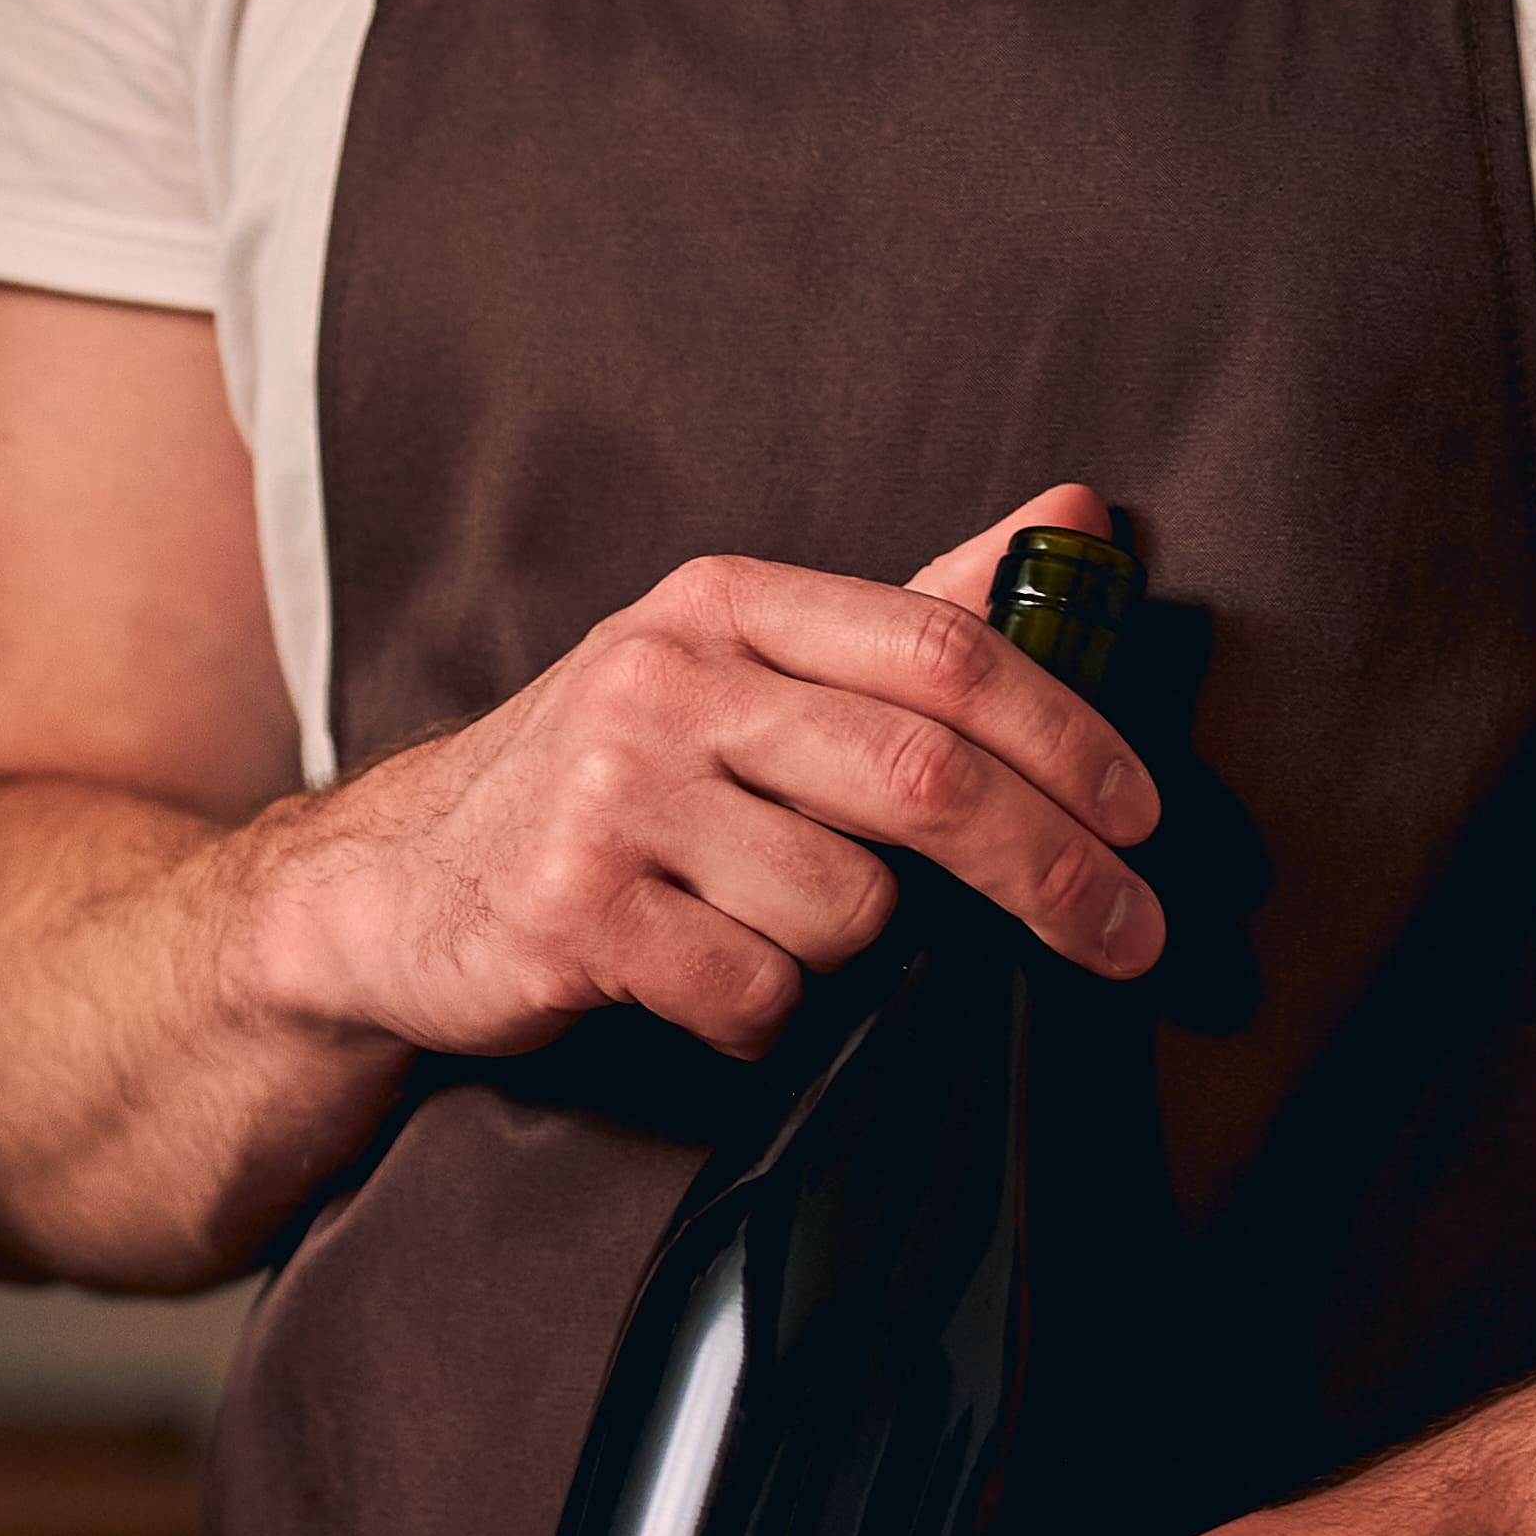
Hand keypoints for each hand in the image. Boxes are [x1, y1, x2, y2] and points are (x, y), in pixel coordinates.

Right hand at [232, 489, 1166, 1066]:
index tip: (1145, 819)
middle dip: (1053, 873)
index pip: (946, 651)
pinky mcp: (572, 916)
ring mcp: (612, 799)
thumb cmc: (601, 782)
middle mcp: (666, 683)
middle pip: (925, 780)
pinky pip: (752, 994)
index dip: (1071, 738)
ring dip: (846, 955)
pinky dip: (760, 1015)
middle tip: (1128, 937)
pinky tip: (706, 985)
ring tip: (768, 935)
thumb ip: (910, 612)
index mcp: (725, 607)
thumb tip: (1079, 520)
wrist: (390, 883)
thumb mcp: (741, 669)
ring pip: (844, 908)